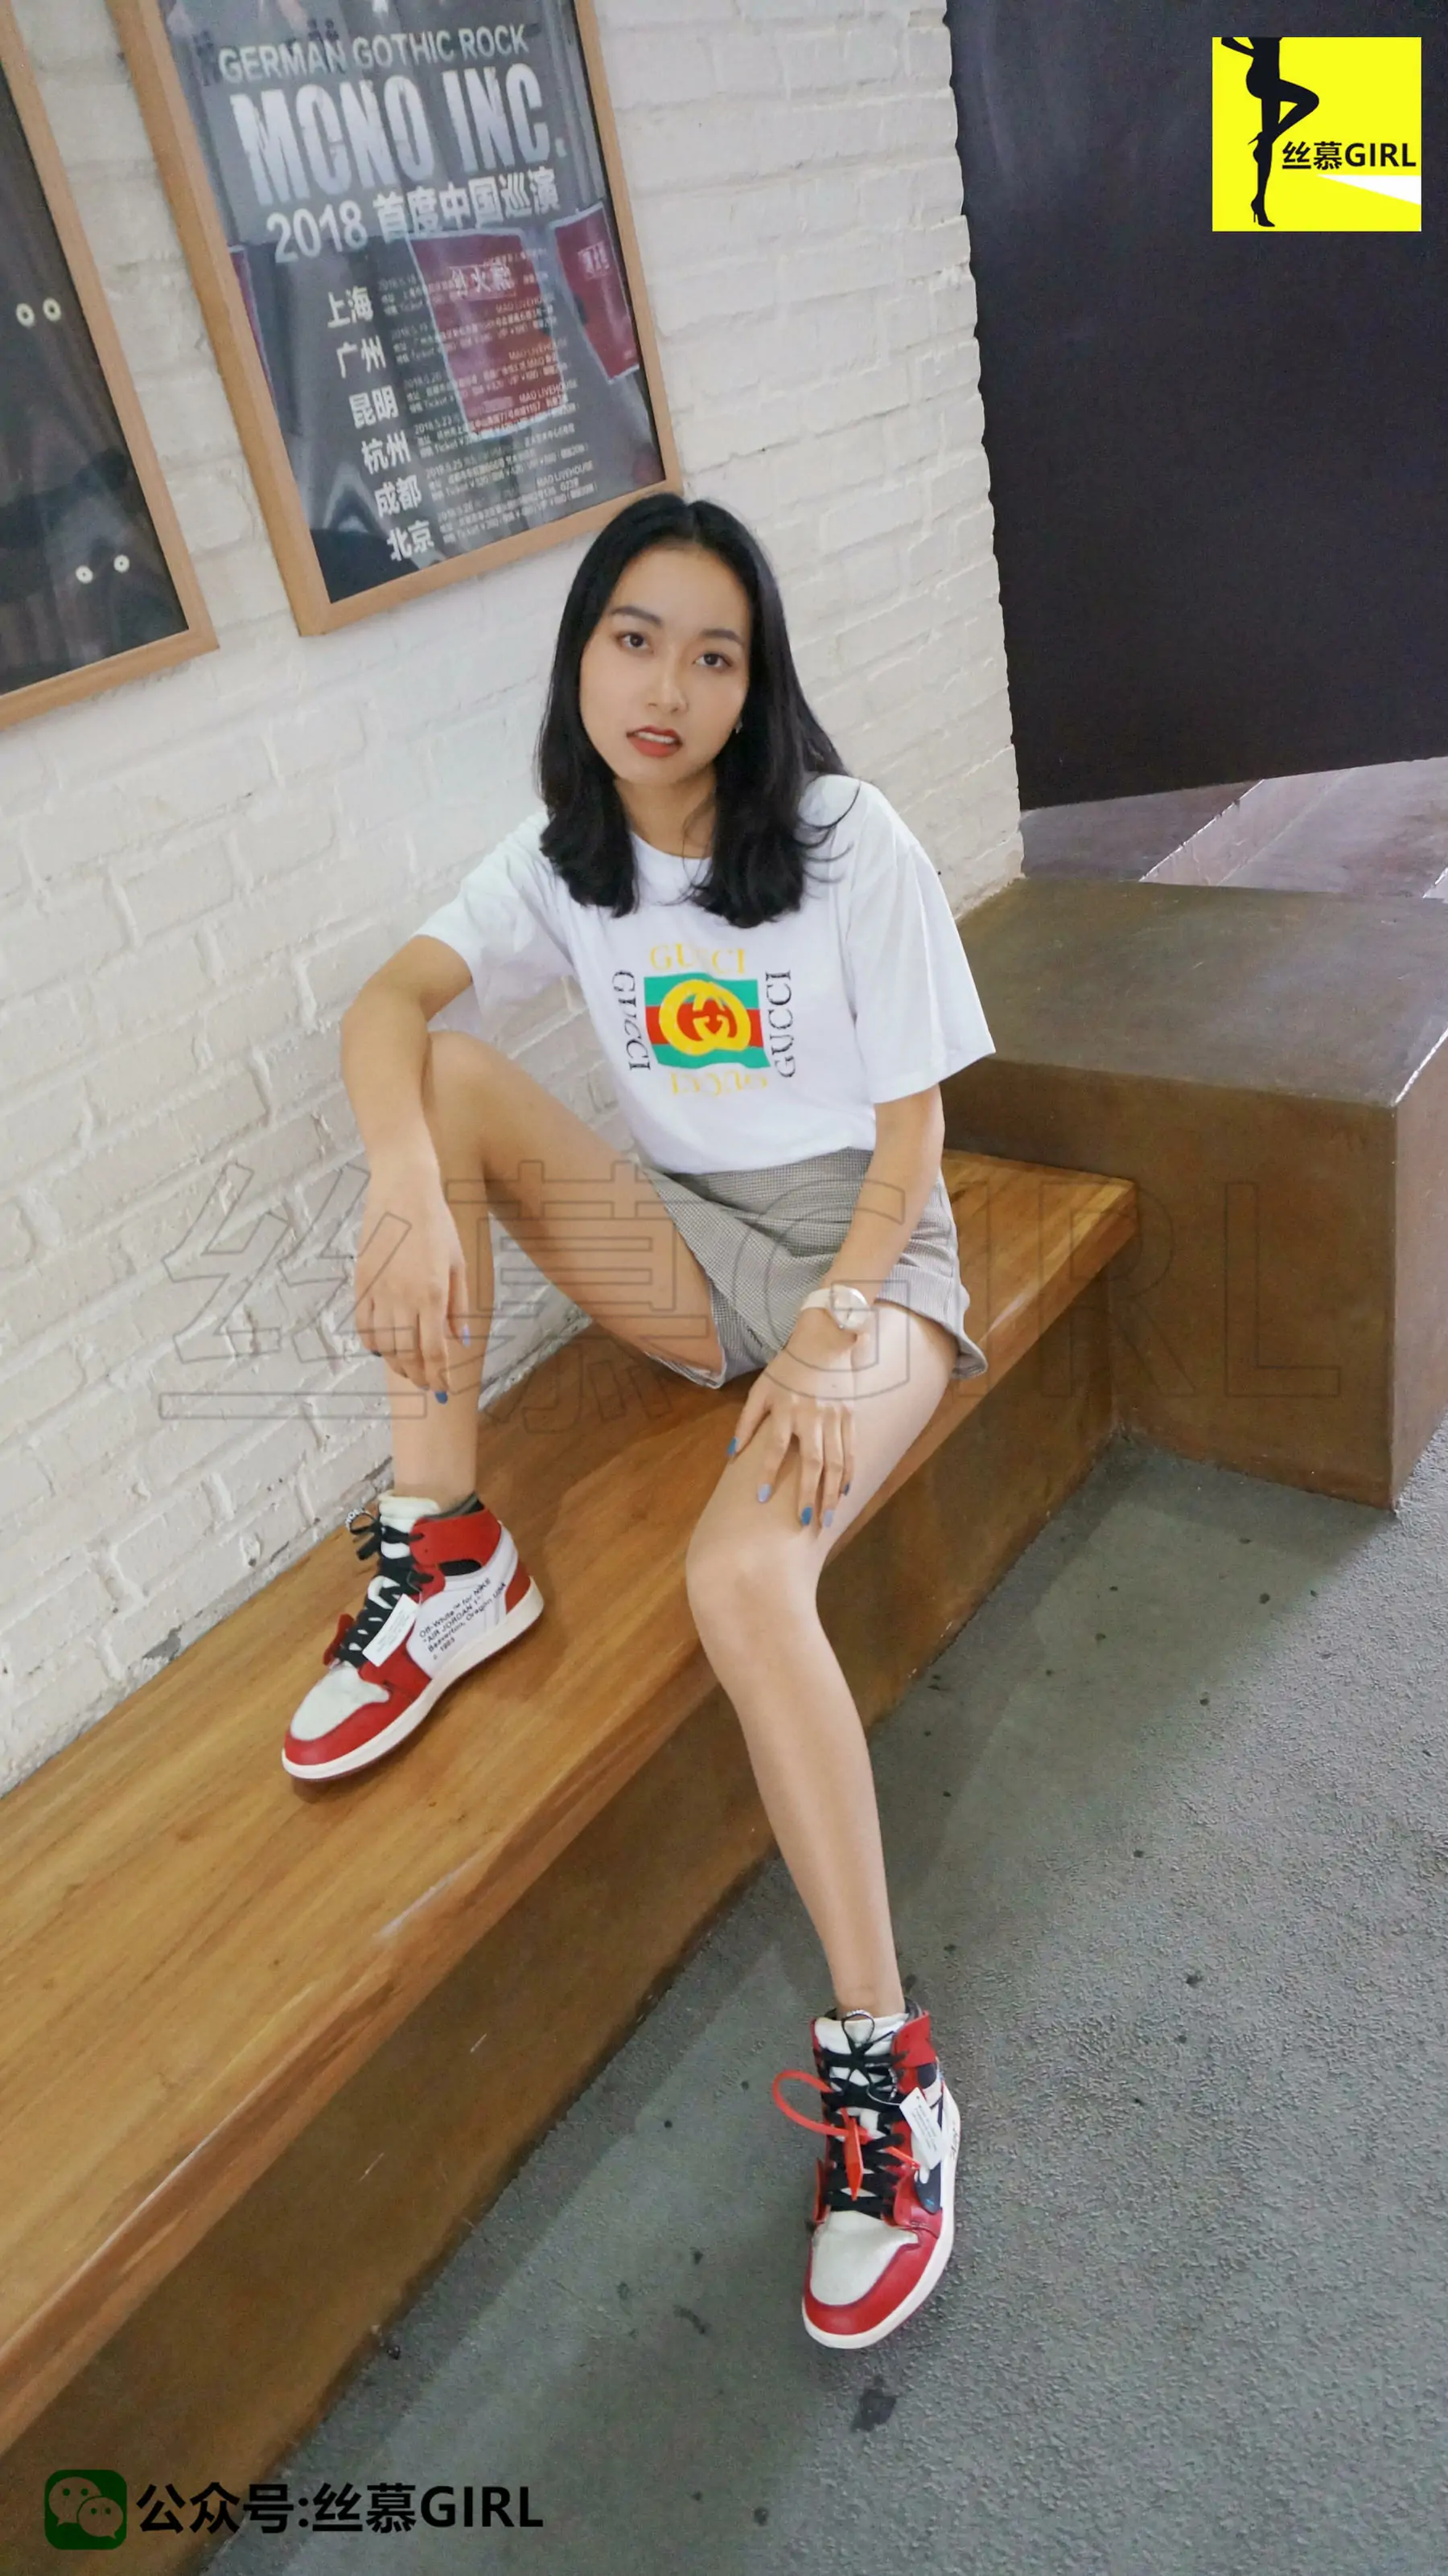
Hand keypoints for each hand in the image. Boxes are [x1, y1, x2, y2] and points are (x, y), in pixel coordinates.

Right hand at [353, 1159, 469, 1397]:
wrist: (403, 1191)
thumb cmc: (437, 1224)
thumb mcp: (458, 1264)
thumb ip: (459, 1307)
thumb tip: (459, 1342)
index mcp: (432, 1295)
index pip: (433, 1351)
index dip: (437, 1376)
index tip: (442, 1389)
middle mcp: (403, 1298)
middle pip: (407, 1355)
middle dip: (418, 1377)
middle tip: (425, 1385)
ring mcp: (379, 1291)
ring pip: (384, 1344)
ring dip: (396, 1363)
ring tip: (408, 1369)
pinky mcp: (361, 1282)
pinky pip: (363, 1324)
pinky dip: (373, 1342)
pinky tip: (383, 1347)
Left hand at [729, 1306, 858, 1532]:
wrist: (824, 1342)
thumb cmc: (787, 1369)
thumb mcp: (761, 1389)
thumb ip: (747, 1421)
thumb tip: (732, 1453)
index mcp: (786, 1408)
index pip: (775, 1447)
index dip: (767, 1472)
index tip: (760, 1497)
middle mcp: (812, 1415)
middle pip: (812, 1461)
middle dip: (808, 1492)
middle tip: (804, 1521)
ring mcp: (835, 1417)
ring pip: (836, 1461)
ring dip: (831, 1492)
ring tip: (827, 1518)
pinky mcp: (850, 1417)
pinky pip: (851, 1450)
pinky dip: (848, 1473)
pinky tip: (844, 1493)